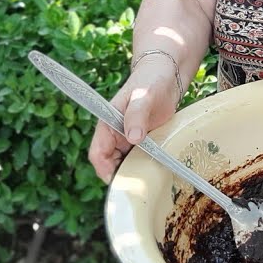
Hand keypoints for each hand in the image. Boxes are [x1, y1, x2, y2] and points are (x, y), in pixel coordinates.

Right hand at [87, 56, 180, 181]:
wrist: (165, 76)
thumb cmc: (151, 81)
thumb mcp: (144, 95)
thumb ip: (137, 114)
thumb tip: (133, 138)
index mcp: (107, 125)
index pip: (97, 154)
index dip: (104, 169)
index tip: (120, 180)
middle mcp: (115, 135)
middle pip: (110, 165)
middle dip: (122, 177)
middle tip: (139, 186)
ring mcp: (128, 140)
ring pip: (125, 165)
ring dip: (134, 174)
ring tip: (149, 181)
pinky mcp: (142, 142)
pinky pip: (139, 159)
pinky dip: (145, 167)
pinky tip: (157, 172)